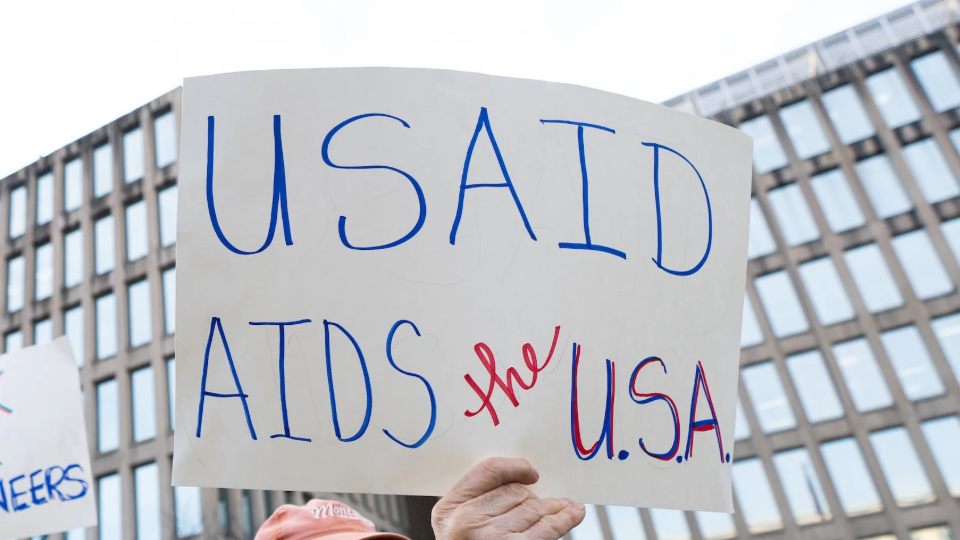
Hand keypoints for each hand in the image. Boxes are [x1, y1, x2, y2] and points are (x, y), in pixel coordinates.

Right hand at [432, 457, 585, 539]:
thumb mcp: (458, 522)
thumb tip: (524, 482)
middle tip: (553, 501)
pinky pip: (546, 529)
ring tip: (568, 508)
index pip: (489, 471)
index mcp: (450, 508)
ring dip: (554, 507)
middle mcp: (467, 522)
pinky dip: (563, 520)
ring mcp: (492, 538)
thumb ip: (479, 500)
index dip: (515, 467)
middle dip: (535, 496)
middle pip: (513, 491)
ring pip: (532, 508)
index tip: (531, 472)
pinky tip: (573, 514)